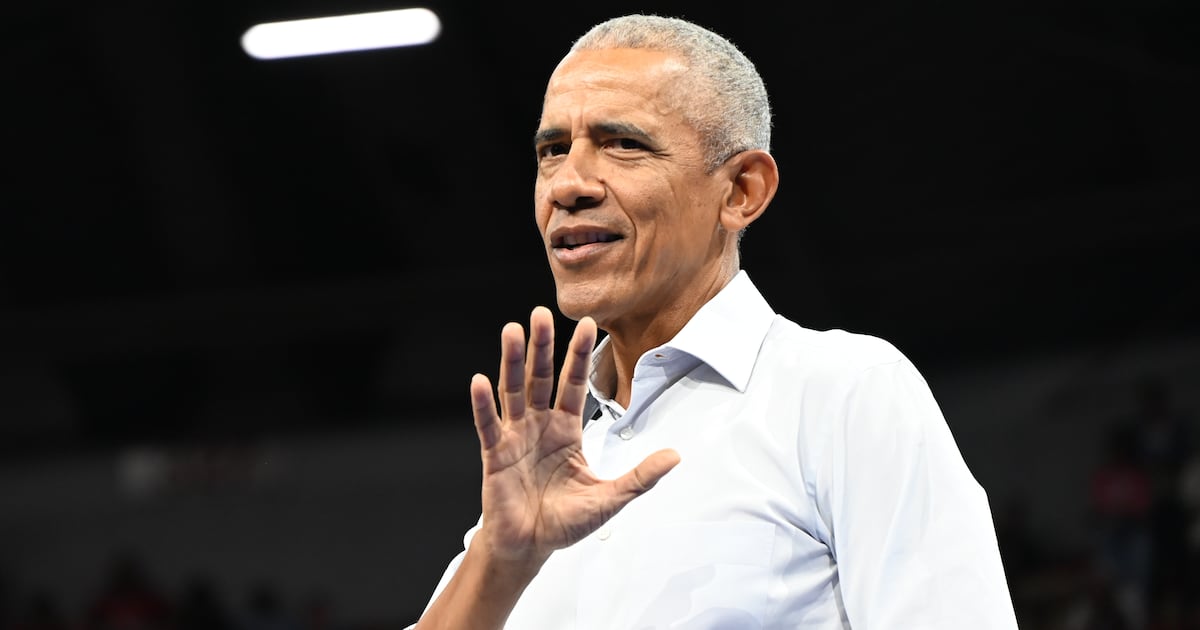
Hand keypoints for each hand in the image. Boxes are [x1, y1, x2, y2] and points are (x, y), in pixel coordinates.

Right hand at [469, 306, 679, 564]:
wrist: (531, 546)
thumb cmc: (566, 521)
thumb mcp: (610, 498)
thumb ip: (640, 477)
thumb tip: (675, 456)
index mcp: (566, 430)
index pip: (573, 384)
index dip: (578, 355)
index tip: (585, 324)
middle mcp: (539, 425)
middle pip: (541, 378)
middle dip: (542, 346)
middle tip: (541, 312)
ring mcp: (515, 437)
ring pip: (514, 391)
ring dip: (512, 361)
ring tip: (512, 330)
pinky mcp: (494, 455)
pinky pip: (488, 425)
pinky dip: (483, 404)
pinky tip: (480, 380)